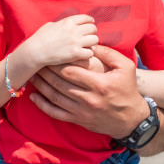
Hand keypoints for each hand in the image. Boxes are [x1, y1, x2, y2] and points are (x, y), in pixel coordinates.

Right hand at [22, 15, 97, 68]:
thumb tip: (68, 24)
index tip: (90, 25)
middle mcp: (74, 30)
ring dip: (92, 44)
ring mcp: (75, 42)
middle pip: (93, 28)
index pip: (86, 18)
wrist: (35, 51)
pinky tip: (83, 55)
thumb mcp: (50, 25)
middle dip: (92, 33)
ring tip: (87, 47)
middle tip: (88, 38)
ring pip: (95, 40)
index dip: (90, 21)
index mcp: (68, 22)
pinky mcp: (75, 53)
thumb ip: (62, 23)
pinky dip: (88, 54)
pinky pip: (91, 52)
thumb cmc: (40, 38)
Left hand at [29, 44, 146, 138]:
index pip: (71, 71)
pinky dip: (43, 106)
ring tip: (32, 75)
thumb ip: (109, 54)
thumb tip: (90, 44)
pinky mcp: (78, 120)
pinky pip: (56, 114)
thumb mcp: (126, 67)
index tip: (49, 55)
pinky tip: (34, 97)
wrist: (131, 118)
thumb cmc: (128, 89)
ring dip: (41, 86)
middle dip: (46, 72)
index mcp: (99, 84)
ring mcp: (82, 111)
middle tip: (36, 62)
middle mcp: (88, 99)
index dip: (57, 63)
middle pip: (59, 83)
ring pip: (55, 97)